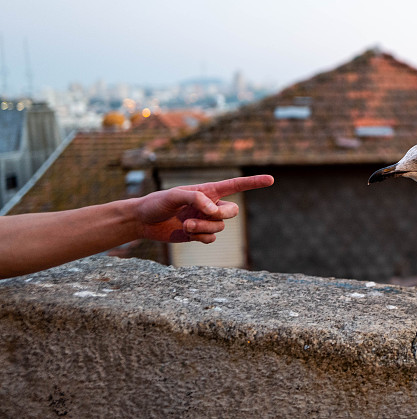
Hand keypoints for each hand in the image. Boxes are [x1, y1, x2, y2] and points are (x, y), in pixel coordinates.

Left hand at [134, 175, 273, 242]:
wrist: (144, 221)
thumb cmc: (157, 203)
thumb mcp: (174, 195)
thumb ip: (195, 198)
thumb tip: (213, 210)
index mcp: (208, 190)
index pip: (236, 185)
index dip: (254, 183)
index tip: (271, 180)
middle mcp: (210, 205)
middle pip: (232, 211)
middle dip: (221, 215)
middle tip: (206, 214)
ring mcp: (206, 220)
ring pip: (220, 227)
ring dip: (204, 227)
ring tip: (186, 225)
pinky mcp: (200, 234)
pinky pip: (211, 238)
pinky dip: (201, 237)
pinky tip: (187, 234)